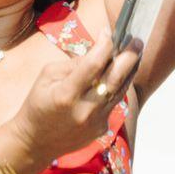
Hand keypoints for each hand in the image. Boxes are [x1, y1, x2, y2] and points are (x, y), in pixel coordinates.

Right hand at [0, 36, 139, 173]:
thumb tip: (97, 53)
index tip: (108, 32)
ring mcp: (96, 121)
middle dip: (129, 57)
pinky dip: (116, 87)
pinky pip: (113, 103)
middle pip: (114, 79)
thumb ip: (73, 64)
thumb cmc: (38, 104)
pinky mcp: (102, 128)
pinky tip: (119, 75)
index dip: (104, 46)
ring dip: (130, 71)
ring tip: (136, 53)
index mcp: (66, 94)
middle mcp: (85, 109)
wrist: (36, 142)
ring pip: (120, 91)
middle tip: (137, 41)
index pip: (92, 65)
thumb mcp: (47, 76)